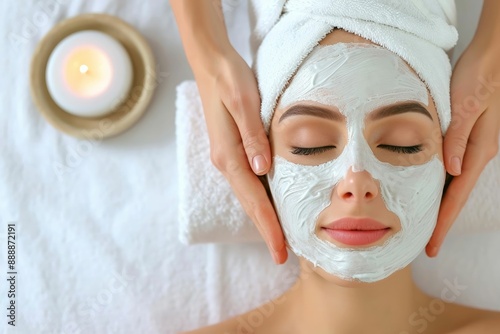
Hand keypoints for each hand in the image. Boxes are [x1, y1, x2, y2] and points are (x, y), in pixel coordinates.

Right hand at [195, 48, 287, 263]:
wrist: (211, 63)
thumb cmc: (229, 78)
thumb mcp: (244, 101)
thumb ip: (253, 136)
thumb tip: (262, 170)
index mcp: (229, 154)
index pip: (254, 199)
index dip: (269, 227)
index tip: (281, 251)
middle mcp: (226, 161)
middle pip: (249, 204)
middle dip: (267, 230)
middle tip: (283, 255)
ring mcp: (227, 157)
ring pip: (249, 195)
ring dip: (264, 218)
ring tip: (280, 238)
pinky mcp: (232, 150)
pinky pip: (248, 182)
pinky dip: (261, 199)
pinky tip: (271, 205)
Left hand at [426, 40, 499, 256]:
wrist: (492, 57)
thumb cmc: (478, 77)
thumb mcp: (466, 106)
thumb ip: (458, 138)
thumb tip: (451, 170)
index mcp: (477, 151)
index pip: (456, 196)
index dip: (443, 223)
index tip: (432, 247)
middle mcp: (476, 153)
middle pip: (455, 196)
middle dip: (442, 222)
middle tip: (426, 245)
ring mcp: (473, 146)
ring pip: (454, 184)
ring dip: (441, 206)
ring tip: (426, 225)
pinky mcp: (466, 137)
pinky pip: (453, 169)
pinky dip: (441, 185)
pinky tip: (430, 190)